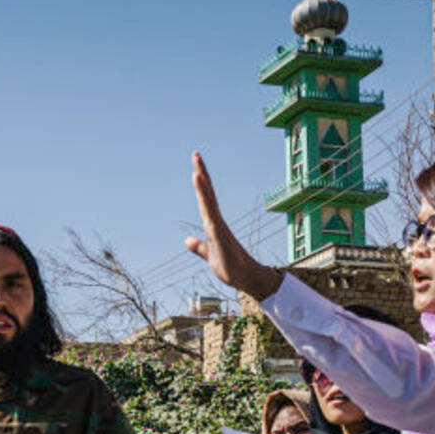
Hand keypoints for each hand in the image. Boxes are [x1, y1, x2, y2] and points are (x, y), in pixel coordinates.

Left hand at [184, 152, 283, 300]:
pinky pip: (211, 219)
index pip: (206, 200)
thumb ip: (199, 247)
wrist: (247, 279)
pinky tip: (204, 203)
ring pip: (209, 204)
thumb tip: (187, 240)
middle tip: (196, 154)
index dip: (200, 184)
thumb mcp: (209, 255)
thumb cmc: (231, 268)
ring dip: (203, 187)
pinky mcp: (221, 238)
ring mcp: (220, 229)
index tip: (196, 167)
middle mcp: (217, 222)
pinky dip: (207, 207)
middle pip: (208, 194)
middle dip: (202, 174)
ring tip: (196, 169)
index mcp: (214, 224)